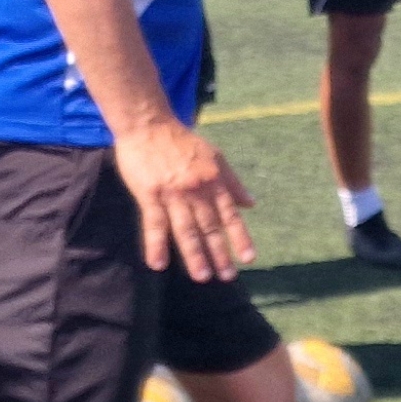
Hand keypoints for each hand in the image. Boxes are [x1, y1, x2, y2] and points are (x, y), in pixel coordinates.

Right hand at [113, 116, 254, 282]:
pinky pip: (154, 224)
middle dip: (220, 253)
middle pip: (210, 227)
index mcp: (213, 181)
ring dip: (194, 255)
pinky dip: (156, 245)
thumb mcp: (215, 157)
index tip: (249, 258)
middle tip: (227, 277)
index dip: (240, 237)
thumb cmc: (182, 141)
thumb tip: (251, 204)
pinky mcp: (149, 195)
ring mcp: (173, 194)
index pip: (230, 215)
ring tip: (202, 276)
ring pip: (186, 230)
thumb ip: (232, 183)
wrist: (149, 124)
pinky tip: (158, 265)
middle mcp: (196, 190)